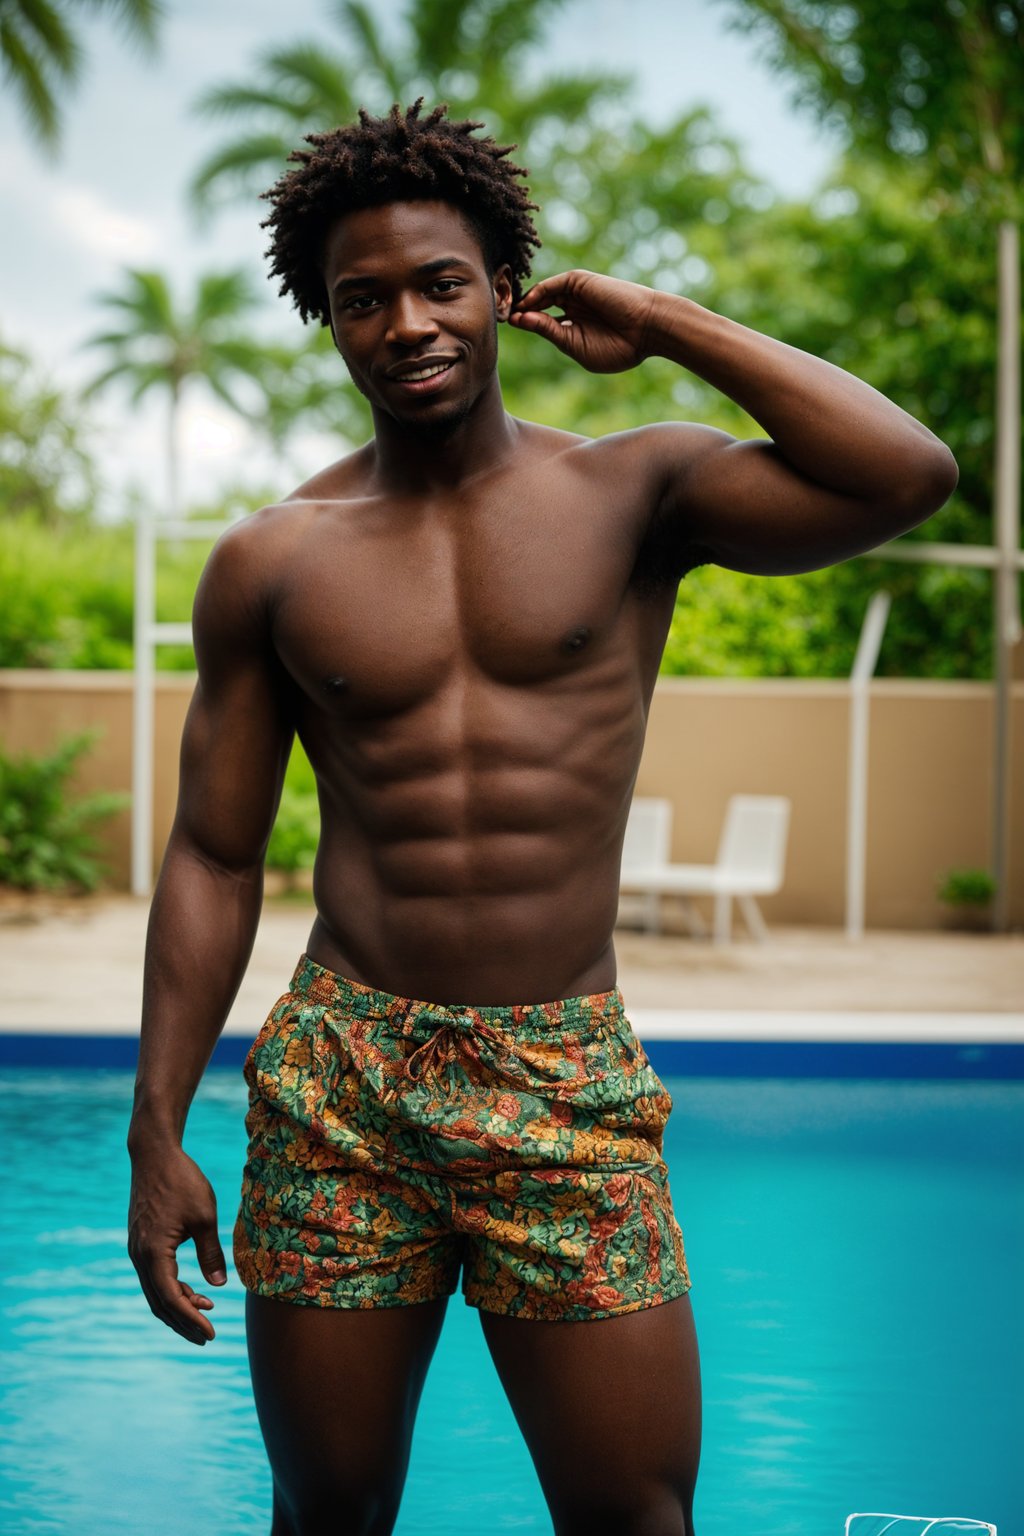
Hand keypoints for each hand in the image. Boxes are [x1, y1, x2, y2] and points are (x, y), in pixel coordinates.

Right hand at [127, 1143, 227, 1345]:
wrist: (154, 1155)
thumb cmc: (182, 1181)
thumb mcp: (204, 1216)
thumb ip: (211, 1252)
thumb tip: (220, 1284)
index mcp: (154, 1253)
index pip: (171, 1299)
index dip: (191, 1320)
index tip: (211, 1334)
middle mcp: (140, 1257)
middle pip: (159, 1302)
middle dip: (183, 1323)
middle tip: (206, 1338)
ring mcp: (138, 1250)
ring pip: (155, 1291)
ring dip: (178, 1307)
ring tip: (206, 1313)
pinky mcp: (141, 1243)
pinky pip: (154, 1277)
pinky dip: (172, 1288)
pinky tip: (195, 1289)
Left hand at [508, 270, 657, 372]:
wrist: (648, 330)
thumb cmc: (618, 347)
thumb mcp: (575, 345)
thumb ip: (549, 331)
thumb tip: (521, 320)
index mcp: (572, 326)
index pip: (539, 322)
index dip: (523, 324)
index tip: (505, 330)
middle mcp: (571, 307)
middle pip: (535, 305)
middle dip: (517, 310)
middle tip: (498, 317)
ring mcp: (575, 293)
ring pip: (541, 293)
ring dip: (522, 301)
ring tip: (506, 311)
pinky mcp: (580, 281)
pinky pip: (552, 283)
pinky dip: (537, 292)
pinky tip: (525, 304)